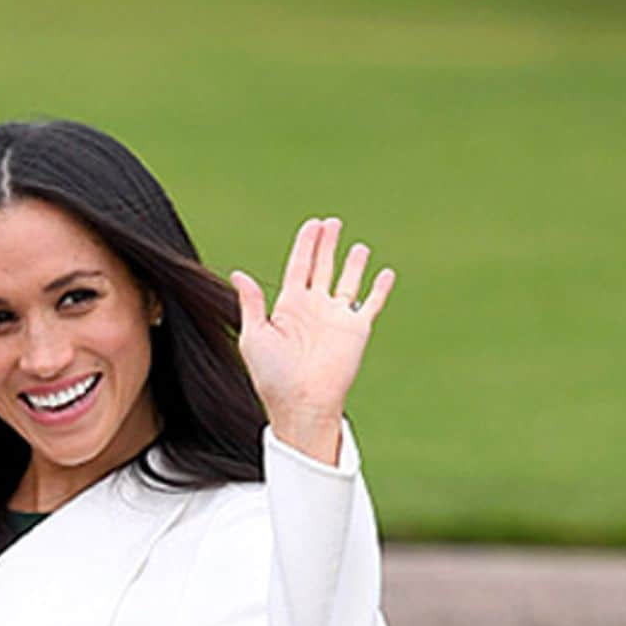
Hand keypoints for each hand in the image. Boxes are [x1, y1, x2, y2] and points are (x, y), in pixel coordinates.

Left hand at [230, 217, 394, 463]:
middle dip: (327, 244)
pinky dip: (380, 288)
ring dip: (353, 264)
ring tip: (359, 247)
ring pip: (347, 281)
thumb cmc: (272, 375)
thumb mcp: (254, 335)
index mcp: (288, 306)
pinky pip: (372, 303)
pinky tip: (386, 272)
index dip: (305, 244)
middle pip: (322, 267)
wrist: (301, 402)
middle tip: (331, 222)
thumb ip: (251, 303)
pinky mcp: (357, 329)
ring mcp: (336, 317)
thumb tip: (238, 273)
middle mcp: (314, 308)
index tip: (313, 224)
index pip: (298, 266)